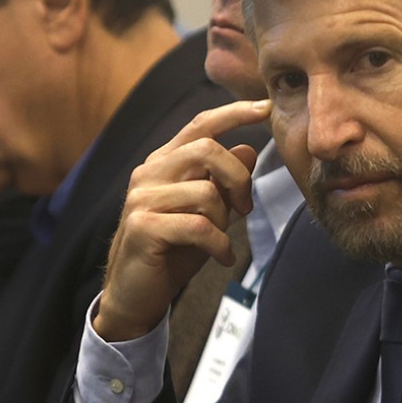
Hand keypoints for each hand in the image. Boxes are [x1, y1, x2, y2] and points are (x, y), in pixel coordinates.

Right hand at [94, 99, 271, 341]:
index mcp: (164, 163)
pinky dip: (219, 245)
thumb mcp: (207, 213)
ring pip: (207, 192)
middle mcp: (149, 173)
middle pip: (208, 150)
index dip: (234, 113)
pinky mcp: (143, 227)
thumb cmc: (173, 251)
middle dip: (238, 178)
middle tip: (244, 209)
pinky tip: (221, 258)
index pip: (201, 126)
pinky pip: (199, 226)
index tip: (266, 107)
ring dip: (224, 221)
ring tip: (220, 241)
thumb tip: (249, 148)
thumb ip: (224, 182)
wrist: (136, 295)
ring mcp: (142, 199)